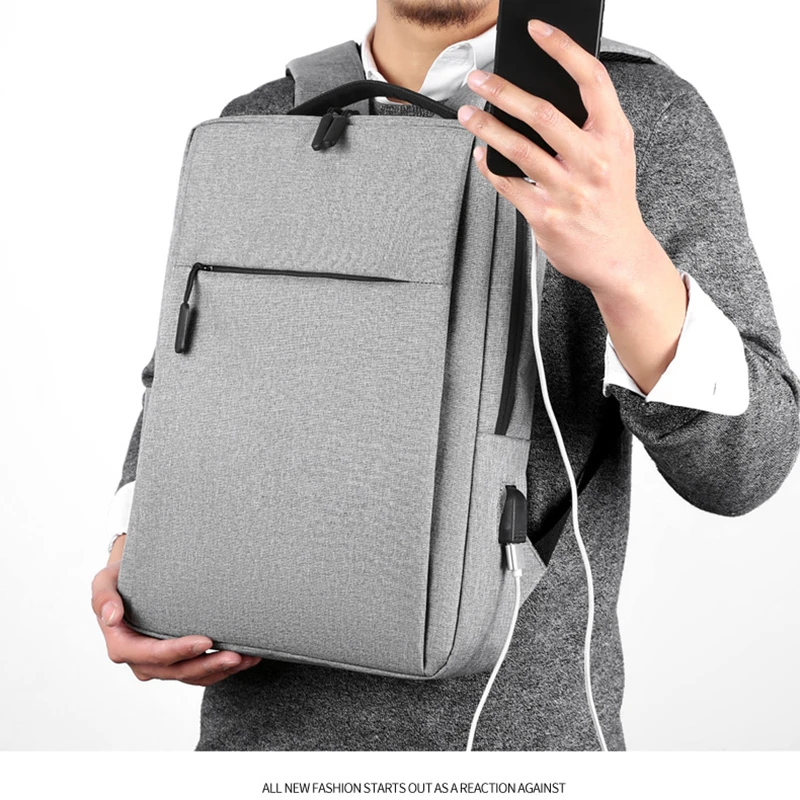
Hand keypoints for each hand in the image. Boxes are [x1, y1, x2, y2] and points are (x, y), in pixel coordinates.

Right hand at [92, 534, 261, 684]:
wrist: (131, 584)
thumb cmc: (119, 580)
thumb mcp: (104, 581)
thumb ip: (103, 597)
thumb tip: (111, 617)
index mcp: (122, 645)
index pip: (154, 654)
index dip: (180, 651)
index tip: (206, 641)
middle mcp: (142, 661)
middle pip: (178, 671)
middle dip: (208, 665)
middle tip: (236, 655)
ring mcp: (161, 665)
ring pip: (193, 676)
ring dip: (221, 671)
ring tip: (248, 659)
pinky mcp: (177, 662)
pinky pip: (201, 673)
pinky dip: (223, 669)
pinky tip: (247, 659)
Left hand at [456, 18, 652, 296]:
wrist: (618, 256)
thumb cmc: (612, 201)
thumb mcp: (617, 155)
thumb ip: (590, 124)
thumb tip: (541, 93)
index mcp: (614, 136)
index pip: (591, 80)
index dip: (563, 48)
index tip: (537, 30)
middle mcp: (592, 161)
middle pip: (543, 114)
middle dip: (504, 91)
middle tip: (479, 80)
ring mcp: (568, 191)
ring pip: (518, 150)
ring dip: (486, 128)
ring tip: (467, 114)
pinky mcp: (545, 217)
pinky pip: (508, 184)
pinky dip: (489, 166)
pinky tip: (480, 154)